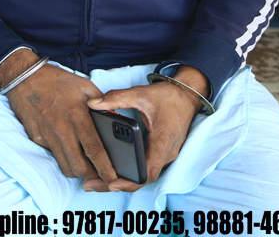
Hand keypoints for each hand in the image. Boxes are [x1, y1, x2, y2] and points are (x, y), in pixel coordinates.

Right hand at [0, 50, 117, 191]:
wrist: (23, 77)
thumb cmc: (55, 80)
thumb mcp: (84, 86)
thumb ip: (102, 104)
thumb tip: (115, 119)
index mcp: (77, 117)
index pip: (95, 151)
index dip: (106, 169)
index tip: (114, 178)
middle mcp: (62, 130)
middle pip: (80, 168)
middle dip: (93, 176)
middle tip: (100, 172)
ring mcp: (47, 136)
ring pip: (65, 167)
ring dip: (78, 170)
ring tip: (85, 163)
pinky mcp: (36, 138)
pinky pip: (53, 155)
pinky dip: (63, 157)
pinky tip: (68, 147)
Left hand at [86, 67, 208, 191]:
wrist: (187, 96)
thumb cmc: (167, 96)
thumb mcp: (140, 94)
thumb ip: (116, 98)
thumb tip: (92, 103)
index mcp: (163, 141)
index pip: (148, 172)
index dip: (130, 182)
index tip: (111, 184)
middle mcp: (166, 153)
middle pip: (143, 178)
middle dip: (118, 184)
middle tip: (92, 184)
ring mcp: (165, 154)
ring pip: (145, 174)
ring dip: (124, 180)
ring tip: (97, 180)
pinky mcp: (162, 152)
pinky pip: (146, 167)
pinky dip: (130, 172)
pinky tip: (112, 169)